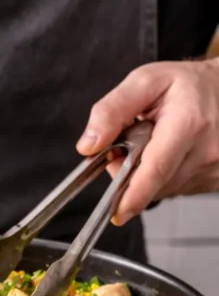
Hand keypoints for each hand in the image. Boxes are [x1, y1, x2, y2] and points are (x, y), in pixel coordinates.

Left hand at [77, 59, 218, 224]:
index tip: (118, 212)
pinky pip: (178, 189)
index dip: (133, 195)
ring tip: (157, 142)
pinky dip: (165, 177)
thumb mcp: (144, 82)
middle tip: (134, 140)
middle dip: (131, 172)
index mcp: (188, 123)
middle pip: (155, 183)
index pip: (156, 169)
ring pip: (164, 189)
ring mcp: (215, 169)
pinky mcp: (216, 181)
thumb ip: (111, 111)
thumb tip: (89, 145)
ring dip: (149, 174)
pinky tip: (171, 154)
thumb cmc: (186, 85)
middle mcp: (207, 150)